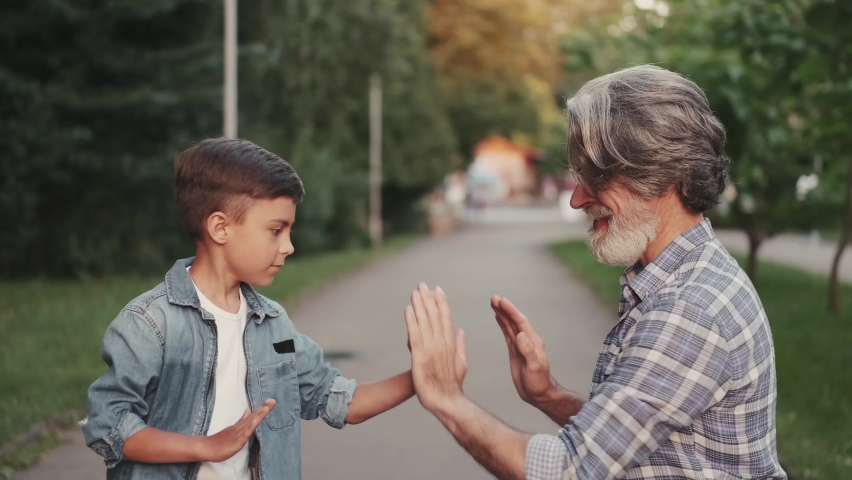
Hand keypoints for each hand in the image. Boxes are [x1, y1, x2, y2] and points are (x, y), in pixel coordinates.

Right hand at [200, 399, 275, 462]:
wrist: (206, 448)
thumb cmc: (219, 441)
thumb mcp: (233, 429)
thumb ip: (241, 420)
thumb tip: (248, 410)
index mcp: (240, 425)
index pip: (253, 416)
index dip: (262, 409)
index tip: (270, 401)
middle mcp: (240, 427)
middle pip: (254, 416)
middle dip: (264, 408)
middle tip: (273, 400)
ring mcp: (238, 433)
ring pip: (251, 422)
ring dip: (260, 414)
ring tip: (268, 406)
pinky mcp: (237, 440)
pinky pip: (245, 433)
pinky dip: (251, 425)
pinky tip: (257, 420)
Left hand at [404, 283, 466, 412]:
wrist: (446, 401)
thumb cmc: (453, 384)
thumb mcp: (461, 362)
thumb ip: (460, 345)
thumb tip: (461, 331)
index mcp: (451, 342)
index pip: (446, 317)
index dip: (441, 302)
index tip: (437, 289)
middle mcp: (442, 342)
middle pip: (434, 315)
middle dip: (428, 299)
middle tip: (422, 284)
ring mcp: (431, 348)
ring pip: (424, 321)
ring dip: (418, 305)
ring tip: (414, 292)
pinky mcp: (419, 356)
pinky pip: (414, 334)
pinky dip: (411, 321)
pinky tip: (408, 309)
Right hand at [491, 296, 555, 406]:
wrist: (538, 394)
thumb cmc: (538, 382)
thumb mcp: (534, 367)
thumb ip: (528, 351)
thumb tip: (520, 334)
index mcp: (533, 341)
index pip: (520, 322)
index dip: (511, 311)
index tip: (501, 301)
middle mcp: (527, 340)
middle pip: (514, 320)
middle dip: (504, 309)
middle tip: (493, 298)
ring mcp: (521, 345)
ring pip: (510, 325)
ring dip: (502, 314)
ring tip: (493, 303)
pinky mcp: (515, 350)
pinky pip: (508, 333)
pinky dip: (502, 324)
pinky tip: (498, 317)